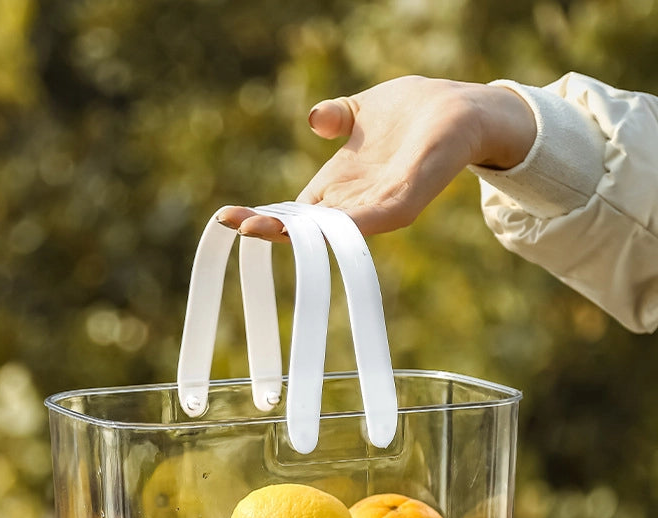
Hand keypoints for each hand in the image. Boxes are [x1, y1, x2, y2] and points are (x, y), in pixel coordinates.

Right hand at [218, 75, 535, 241]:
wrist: (463, 109)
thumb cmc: (414, 111)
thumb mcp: (363, 111)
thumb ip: (338, 118)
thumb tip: (315, 119)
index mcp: (340, 186)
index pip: (294, 209)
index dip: (264, 213)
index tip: (231, 216)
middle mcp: (352, 203)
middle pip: (303, 225)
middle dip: (266, 227)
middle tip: (232, 224)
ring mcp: (374, 209)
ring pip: (324, 230)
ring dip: (287, 232)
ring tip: (252, 228)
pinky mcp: (398, 206)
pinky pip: (359, 223)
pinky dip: (328, 227)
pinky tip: (295, 224)